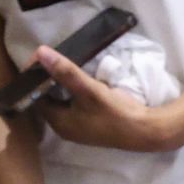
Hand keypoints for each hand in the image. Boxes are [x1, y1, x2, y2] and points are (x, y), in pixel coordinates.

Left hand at [34, 45, 183, 152]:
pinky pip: (76, 105)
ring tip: (65, 66)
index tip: (40, 59)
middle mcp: (66, 128)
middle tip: (52, 59)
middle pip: (48, 99)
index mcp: (59, 123)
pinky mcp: (93, 124)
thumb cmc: (117, 114)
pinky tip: (81, 81)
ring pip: (63, 101)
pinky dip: (75, 92)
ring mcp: (80, 127)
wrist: (148, 131)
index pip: (36, 97)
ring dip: (63, 85)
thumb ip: (65, 71)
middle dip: (49, 80)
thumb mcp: (90, 91)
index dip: (35, 78)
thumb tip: (40, 52)